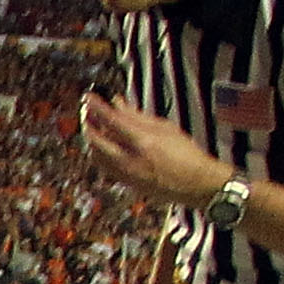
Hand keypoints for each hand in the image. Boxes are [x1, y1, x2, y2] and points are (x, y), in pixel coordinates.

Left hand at [76, 95, 229, 213]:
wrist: (197, 184)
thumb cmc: (187, 154)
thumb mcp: (166, 128)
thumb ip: (137, 116)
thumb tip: (117, 102)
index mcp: (143, 142)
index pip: (111, 121)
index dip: (96, 108)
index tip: (88, 98)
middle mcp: (130, 159)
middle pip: (96, 139)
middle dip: (88, 123)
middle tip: (87, 112)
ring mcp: (126, 173)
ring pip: (96, 154)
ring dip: (91, 139)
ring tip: (93, 126)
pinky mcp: (126, 183)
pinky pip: (103, 166)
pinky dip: (98, 153)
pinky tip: (102, 145)